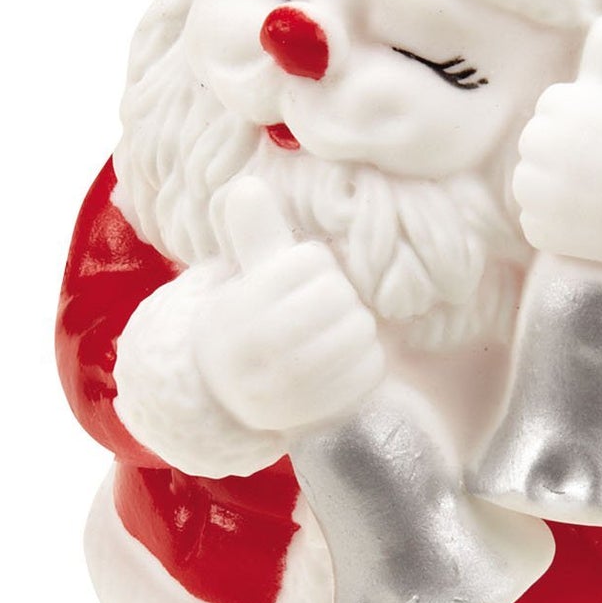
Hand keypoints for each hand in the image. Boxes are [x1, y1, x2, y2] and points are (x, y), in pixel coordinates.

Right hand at [193, 177, 385, 432]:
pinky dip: (370, 358)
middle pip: (334, 298)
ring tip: (345, 326)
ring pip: (354, 334)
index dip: (316, 264)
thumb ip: (255, 232)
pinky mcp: (314, 414)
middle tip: (333, 303)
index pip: (308, 263)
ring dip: (360, 324)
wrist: (231, 389)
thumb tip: (249, 187)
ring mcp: (280, 390)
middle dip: (342, 295)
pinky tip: (352, 356)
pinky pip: (367, 373)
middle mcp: (251, 353)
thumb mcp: (249, 273)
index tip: (304, 277)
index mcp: (235, 309)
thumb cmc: (254, 315)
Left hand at [512, 14, 601, 265]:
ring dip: (553, 192)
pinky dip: (555, 228)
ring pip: (526, 186)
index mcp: (577, 106)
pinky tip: (588, 222)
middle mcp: (560, 147)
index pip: (550, 106)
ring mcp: (552, 194)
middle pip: (532, 144)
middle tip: (599, 166)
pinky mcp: (548, 233)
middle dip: (561, 154)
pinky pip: (533, 225)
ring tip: (593, 194)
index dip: (578, 120)